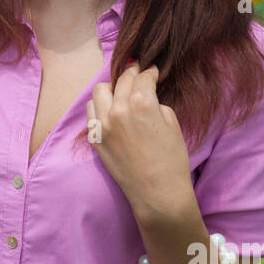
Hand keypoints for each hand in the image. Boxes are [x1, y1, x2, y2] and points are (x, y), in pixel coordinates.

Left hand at [86, 62, 192, 216]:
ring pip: (99, 92)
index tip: (151, 70)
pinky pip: (91, 113)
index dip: (149, 71)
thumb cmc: (172, 161)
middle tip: (138, 74)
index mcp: (141, 103)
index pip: (142, 77)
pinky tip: (111, 111)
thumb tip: (146, 96)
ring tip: (121, 94)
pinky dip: (100, 107)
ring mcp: (103, 125)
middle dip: (132, 74)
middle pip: (121, 80)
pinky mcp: (95, 139)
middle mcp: (118, 110)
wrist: (157, 194)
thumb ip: (156, 104)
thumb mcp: (172, 124)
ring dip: (112, 89)